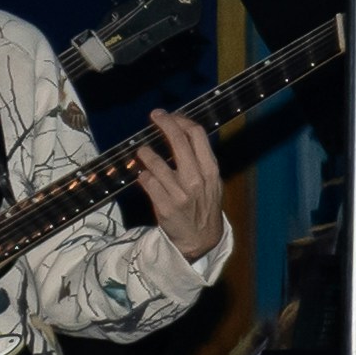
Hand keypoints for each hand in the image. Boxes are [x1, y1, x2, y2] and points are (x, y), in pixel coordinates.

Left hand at [135, 112, 224, 262]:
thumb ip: (201, 160)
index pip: (197, 135)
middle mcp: (196, 179)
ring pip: (155, 162)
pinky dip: (143, 176)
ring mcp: (179, 193)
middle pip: (178, 140)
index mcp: (210, 171)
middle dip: (164, 123)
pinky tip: (145, 176)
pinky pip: (146, 181)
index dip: (182, 120)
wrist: (201, 239)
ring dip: (145, 153)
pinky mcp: (164, 206)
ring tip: (143, 152)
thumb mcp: (212, 182)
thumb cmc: (205, 205)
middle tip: (155, 115)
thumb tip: (183, 131)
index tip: (172, 116)